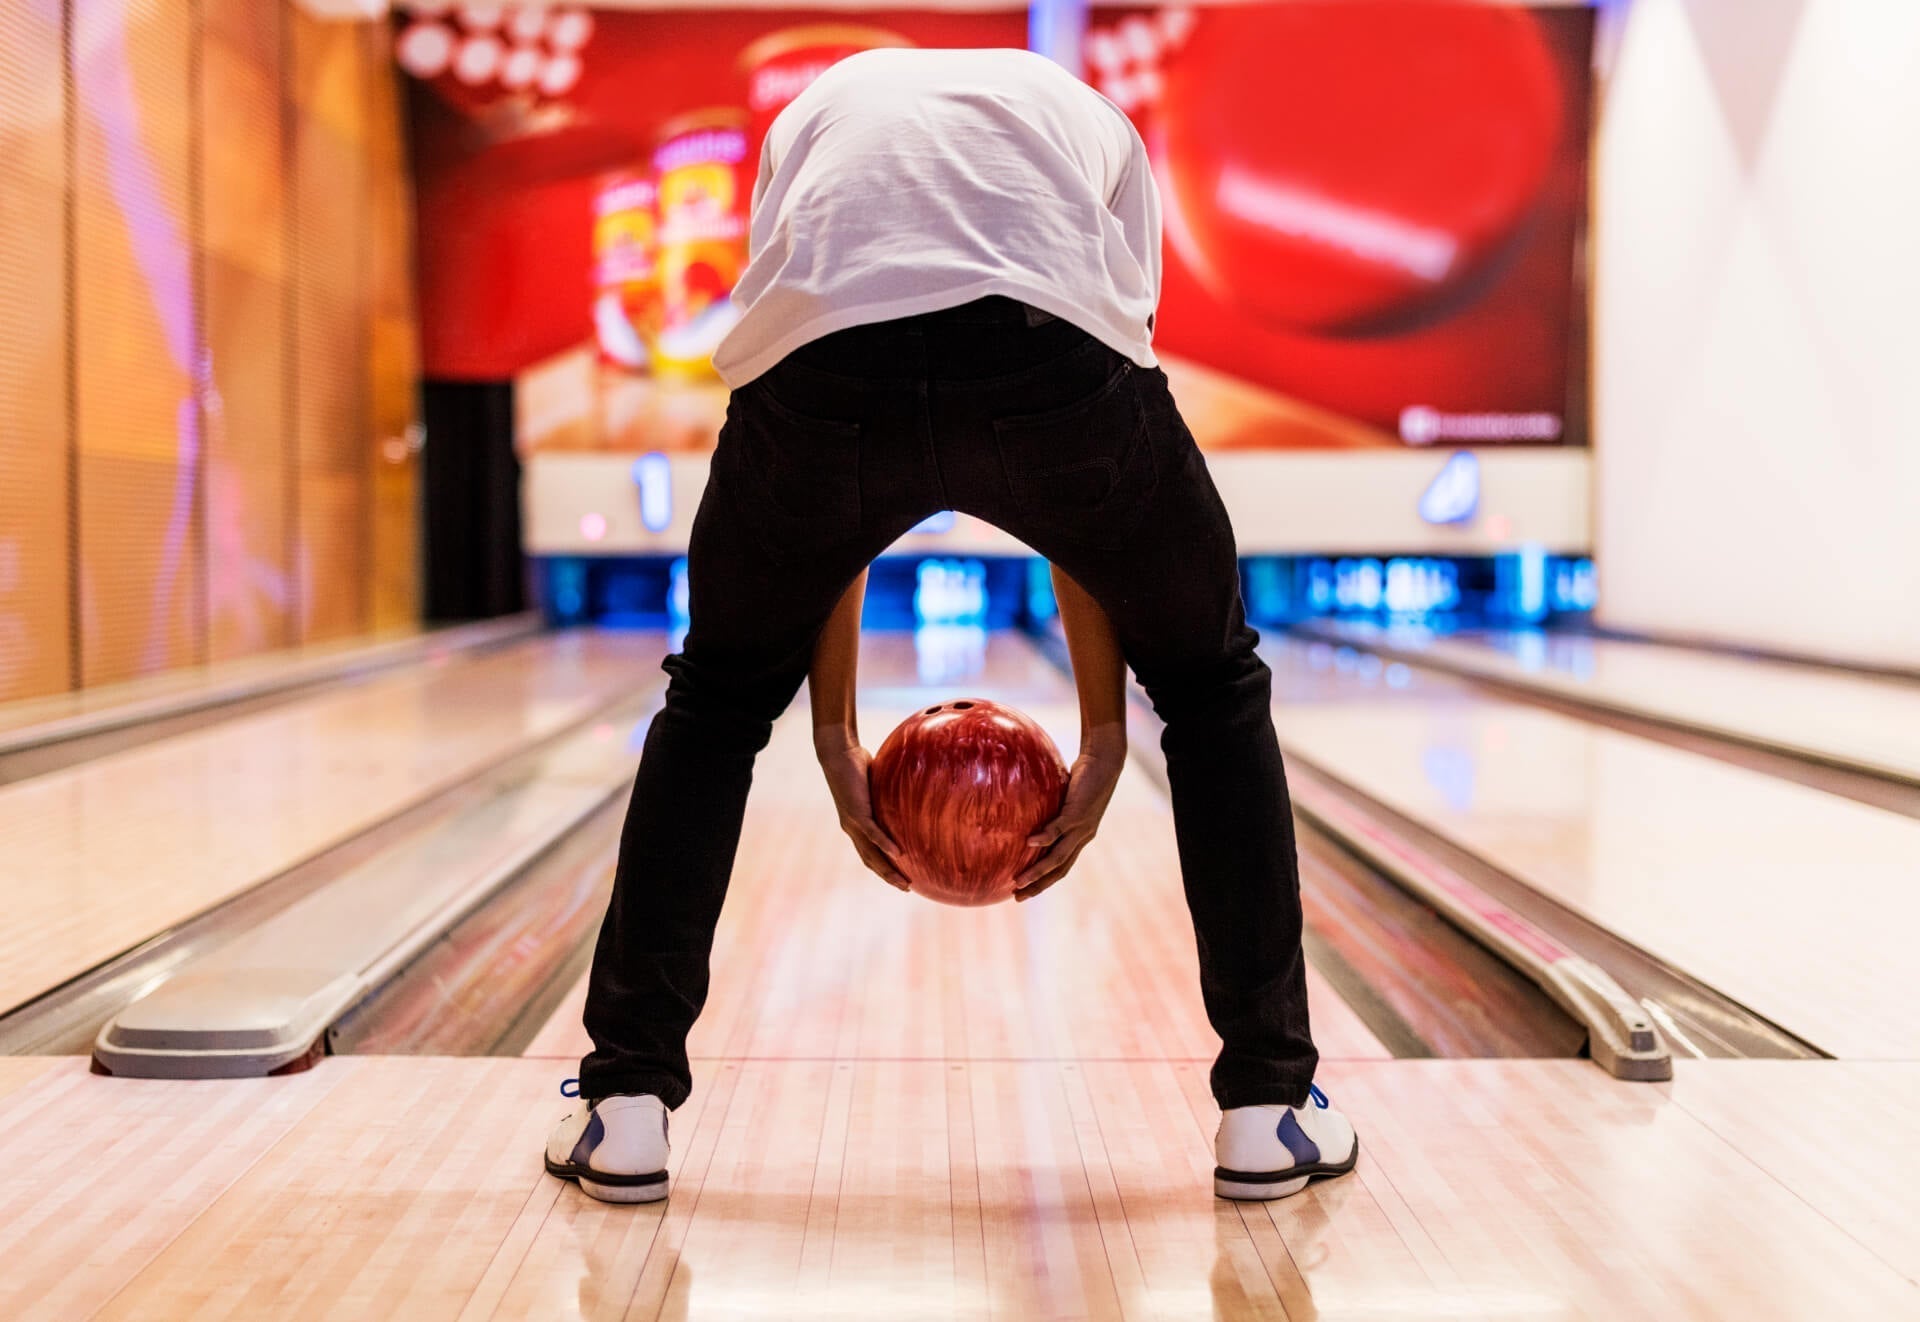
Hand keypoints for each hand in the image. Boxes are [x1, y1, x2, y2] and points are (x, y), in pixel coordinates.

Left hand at [814, 728, 909, 891]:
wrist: (838, 754)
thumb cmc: (856, 765)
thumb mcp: (875, 784)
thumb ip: (886, 794)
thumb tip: (905, 790)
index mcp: (855, 825)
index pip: (869, 854)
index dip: (883, 868)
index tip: (899, 878)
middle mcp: (852, 829)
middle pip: (871, 861)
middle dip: (888, 877)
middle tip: (906, 888)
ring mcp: (853, 823)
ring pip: (871, 854)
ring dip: (887, 870)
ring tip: (903, 881)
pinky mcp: (856, 813)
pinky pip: (872, 833)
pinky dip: (884, 845)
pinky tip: (898, 854)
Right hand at [1014, 724, 1126, 901]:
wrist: (1104, 762)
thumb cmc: (1083, 777)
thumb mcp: (1065, 799)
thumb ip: (1051, 810)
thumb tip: (1028, 808)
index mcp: (1080, 838)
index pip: (1061, 868)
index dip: (1044, 882)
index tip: (1025, 891)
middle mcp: (1082, 838)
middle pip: (1059, 870)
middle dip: (1038, 885)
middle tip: (1017, 897)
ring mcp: (1081, 828)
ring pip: (1058, 857)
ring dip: (1038, 871)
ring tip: (1019, 881)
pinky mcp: (1078, 813)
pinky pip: (1059, 829)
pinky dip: (1044, 838)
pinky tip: (1029, 842)